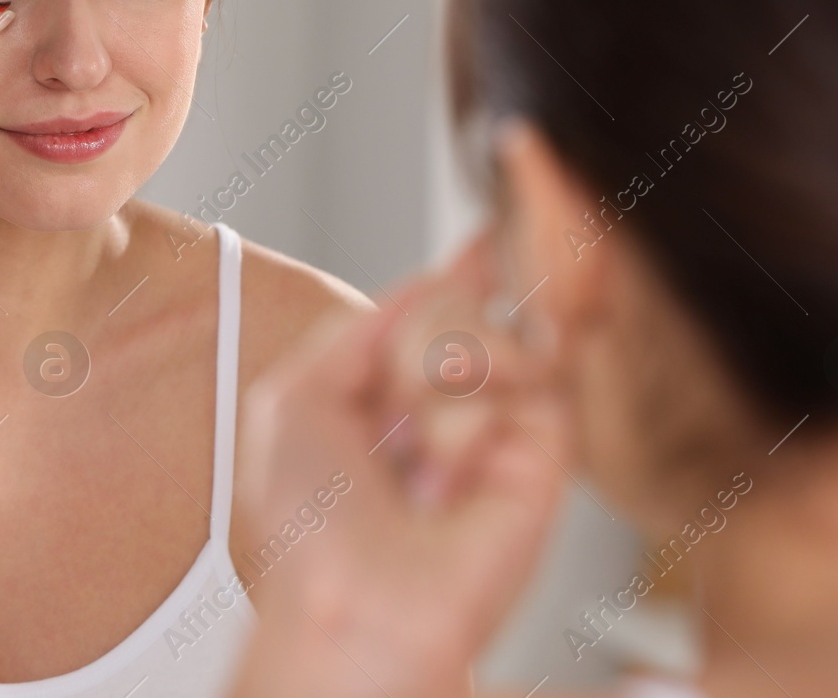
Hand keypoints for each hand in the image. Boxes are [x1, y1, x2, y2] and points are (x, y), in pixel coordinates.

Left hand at [232, 231, 567, 697]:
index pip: (437, 309)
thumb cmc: (309, 524)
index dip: (462, 269)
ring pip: (489, 336)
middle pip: (457, 305)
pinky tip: (456, 469)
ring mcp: (501, 424)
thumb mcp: (290, 397)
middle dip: (418, 342)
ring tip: (420, 464)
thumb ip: (354, 326)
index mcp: (388, 392)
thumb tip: (426, 280)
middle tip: (393, 418)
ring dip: (440, 384)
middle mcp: (449, 404)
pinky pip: (528, 382)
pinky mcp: (547, 453)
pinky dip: (476, 416)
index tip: (485, 233)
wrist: (354, 605)